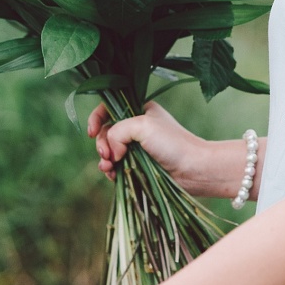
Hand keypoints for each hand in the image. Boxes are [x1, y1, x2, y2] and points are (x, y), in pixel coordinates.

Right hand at [87, 100, 207, 192]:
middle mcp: (136, 127)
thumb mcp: (142, 125)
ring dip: (104, 160)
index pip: (109, 108)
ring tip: (108, 168)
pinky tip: (113, 176)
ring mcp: (136, 148)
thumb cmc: (172, 143)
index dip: (96, 118)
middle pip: (105, 132)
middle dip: (101, 143)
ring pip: (109, 151)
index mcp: (139, 110)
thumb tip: (112, 152)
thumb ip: (117, 131)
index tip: (91, 132)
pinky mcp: (137, 167)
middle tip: (107, 155)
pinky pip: (116, 168)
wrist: (193, 170)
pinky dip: (111, 172)